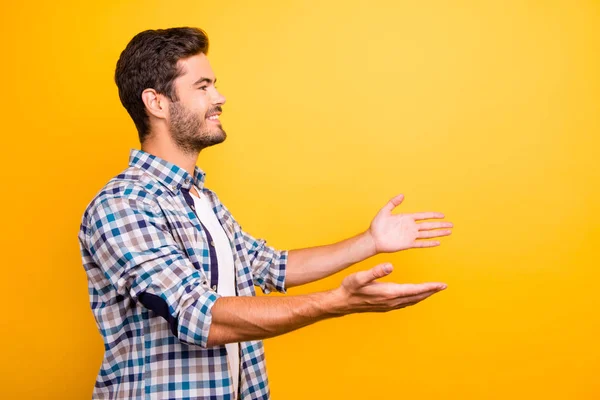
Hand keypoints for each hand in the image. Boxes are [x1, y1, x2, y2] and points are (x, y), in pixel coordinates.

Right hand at [331, 263, 446, 314]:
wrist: (342, 302)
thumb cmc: (350, 288)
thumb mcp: (360, 277)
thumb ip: (376, 271)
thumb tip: (390, 266)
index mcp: (389, 292)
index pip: (415, 290)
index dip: (430, 287)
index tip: (441, 284)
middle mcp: (392, 301)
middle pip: (417, 296)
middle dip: (431, 291)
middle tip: (443, 286)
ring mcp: (389, 305)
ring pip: (412, 301)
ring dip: (423, 296)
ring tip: (433, 290)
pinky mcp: (386, 306)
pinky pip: (405, 303)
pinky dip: (414, 299)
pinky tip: (415, 296)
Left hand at [367, 194, 452, 252]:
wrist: (373, 239)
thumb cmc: (377, 225)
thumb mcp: (385, 211)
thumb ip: (393, 202)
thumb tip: (402, 195)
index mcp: (407, 218)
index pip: (423, 216)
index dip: (433, 215)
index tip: (442, 215)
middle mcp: (410, 227)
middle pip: (429, 225)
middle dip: (440, 225)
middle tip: (451, 225)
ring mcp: (410, 236)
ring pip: (428, 234)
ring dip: (438, 233)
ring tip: (449, 232)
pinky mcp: (407, 244)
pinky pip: (421, 243)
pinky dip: (429, 243)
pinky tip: (438, 242)